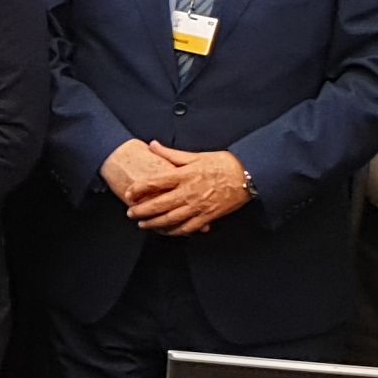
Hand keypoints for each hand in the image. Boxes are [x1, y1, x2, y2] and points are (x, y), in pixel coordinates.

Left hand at [119, 146, 252, 236]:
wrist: (248, 176)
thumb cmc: (223, 163)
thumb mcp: (196, 155)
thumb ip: (171, 154)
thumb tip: (153, 145)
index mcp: (184, 175)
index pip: (154, 183)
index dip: (138, 189)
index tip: (129, 193)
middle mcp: (188, 192)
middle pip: (158, 205)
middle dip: (141, 211)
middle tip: (130, 213)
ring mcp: (197, 207)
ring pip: (170, 219)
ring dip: (154, 224)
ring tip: (143, 225)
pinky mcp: (207, 217)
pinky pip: (187, 228)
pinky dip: (175, 232)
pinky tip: (167, 231)